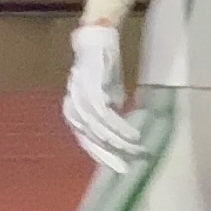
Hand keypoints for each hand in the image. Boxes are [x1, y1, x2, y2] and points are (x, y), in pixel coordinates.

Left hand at [62, 23, 142, 169]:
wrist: (97, 42)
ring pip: (100, 131)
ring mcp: (80, 101)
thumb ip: (107, 114)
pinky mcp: (91, 92)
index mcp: (73, 113)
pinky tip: (132, 135)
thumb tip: (119, 132)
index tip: (120, 168)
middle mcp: (73, 110)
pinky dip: (120, 128)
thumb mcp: (104, 96)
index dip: (103, 156)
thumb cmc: (101, 70)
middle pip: (91, 141)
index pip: (87, 142)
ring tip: (137, 150)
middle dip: (111, 156)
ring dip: (120, 143)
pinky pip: (106, 117)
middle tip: (128, 168)